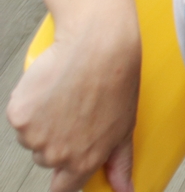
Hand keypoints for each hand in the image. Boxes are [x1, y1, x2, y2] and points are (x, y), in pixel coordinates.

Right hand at [8, 18, 140, 191]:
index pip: (63, 189)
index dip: (64, 179)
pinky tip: (51, 88)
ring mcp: (34, 136)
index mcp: (83, 161)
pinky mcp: (19, 115)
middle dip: (58, 140)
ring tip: (67, 96)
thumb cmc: (116, 82)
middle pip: (47, 159)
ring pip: (32, 137)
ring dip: (44, 121)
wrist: (97, 46)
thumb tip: (125, 191)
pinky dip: (30, 105)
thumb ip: (120, 165)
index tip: (65, 170)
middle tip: (77, 112)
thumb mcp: (125, 128)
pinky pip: (20, 117)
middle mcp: (56, 154)